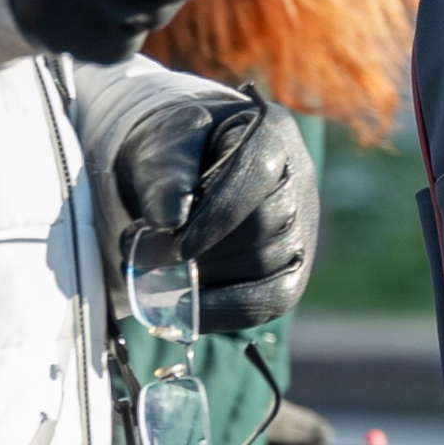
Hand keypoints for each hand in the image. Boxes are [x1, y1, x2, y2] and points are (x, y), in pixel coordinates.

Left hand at [78, 72, 320, 334]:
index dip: (220, 213)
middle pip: (265, 226)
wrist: (180, 170)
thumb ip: (163, 174)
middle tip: (142, 258)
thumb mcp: (160, 145)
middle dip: (203, 250)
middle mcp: (299, 180)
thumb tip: (168, 219)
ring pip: (267, 266)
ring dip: (207, 278)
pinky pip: (273, 300)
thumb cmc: (174, 150)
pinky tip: (188, 311)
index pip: (260, 172)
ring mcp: (301, 227)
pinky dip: (227, 311)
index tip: (175, 238)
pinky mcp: (291, 268)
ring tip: (155, 272)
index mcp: (272, 133)